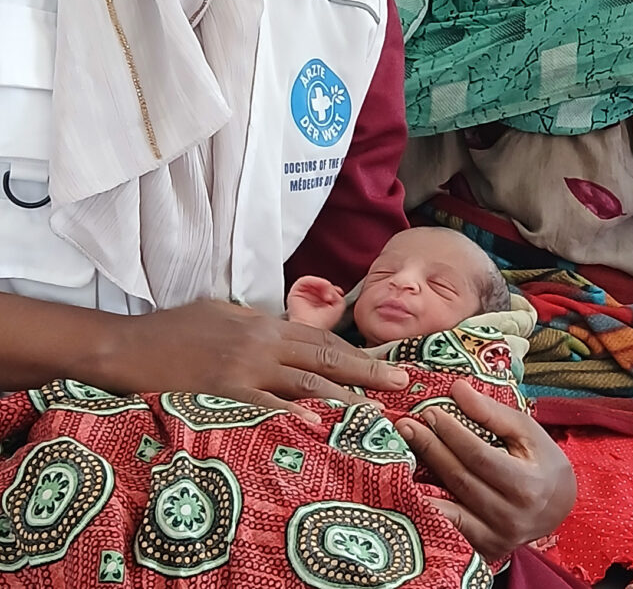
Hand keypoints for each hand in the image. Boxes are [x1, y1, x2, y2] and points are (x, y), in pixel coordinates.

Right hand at [107, 299, 408, 418]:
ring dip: (343, 397)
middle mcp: (261, 344)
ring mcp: (243, 370)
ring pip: (304, 382)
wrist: (127, 346)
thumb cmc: (172, 330)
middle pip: (325, 358)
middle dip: (366, 371)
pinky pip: (263, 405)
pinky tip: (315, 423)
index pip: (322, 340)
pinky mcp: (222, 393)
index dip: (357, 351)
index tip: (386, 363)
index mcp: (264, 325)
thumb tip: (283, 329)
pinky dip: (290, 414)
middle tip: (401, 383)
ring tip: (373, 411)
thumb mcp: (222, 314)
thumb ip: (257, 323)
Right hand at [286, 276, 346, 330]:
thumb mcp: (339, 307)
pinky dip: (315, 281)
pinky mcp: (295, 292)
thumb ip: (338, 294)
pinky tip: (321, 288)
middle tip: (331, 296)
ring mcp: (302, 296)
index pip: (326, 290)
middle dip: (329, 287)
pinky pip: (305, 280)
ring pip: (314, 281)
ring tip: (327, 294)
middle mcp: (310, 300)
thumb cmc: (322, 323)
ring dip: (323, 284)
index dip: (333, 289)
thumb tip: (334, 288)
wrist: (311, 329)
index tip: (338, 294)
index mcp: (319, 305)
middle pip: (321, 284)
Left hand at [395, 378, 575, 560]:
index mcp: (526, 484)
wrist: (559, 507)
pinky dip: (429, 510)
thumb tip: (457, 389)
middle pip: (460, 479)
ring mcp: (496, 539)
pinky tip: (411, 489)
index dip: (452, 433)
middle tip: (407, 426)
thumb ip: (491, 412)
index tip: (430, 413)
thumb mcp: (526, 431)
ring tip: (401, 454)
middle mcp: (510, 516)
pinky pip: (450, 529)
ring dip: (421, 480)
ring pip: (449, 508)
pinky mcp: (485, 551)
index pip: (479, 456)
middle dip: (431, 449)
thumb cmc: (542, 462)